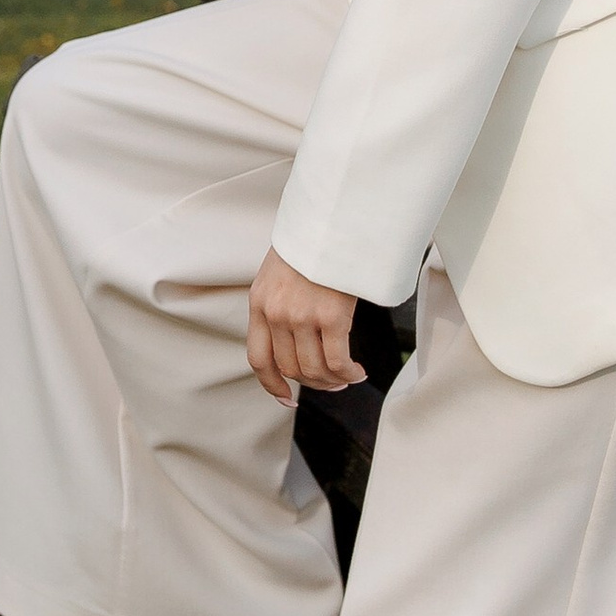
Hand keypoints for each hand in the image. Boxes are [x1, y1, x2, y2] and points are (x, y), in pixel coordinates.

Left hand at [247, 248, 363, 406]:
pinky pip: (337, 360)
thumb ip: (279, 303)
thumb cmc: (311, 243)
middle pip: (291, 368)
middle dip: (313, 383)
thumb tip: (294, 338)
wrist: (330, 218)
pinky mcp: (330, 316)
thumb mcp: (279, 272)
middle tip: (332, 382)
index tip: (287, 397)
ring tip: (348, 376)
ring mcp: (301, 316)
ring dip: (333, 380)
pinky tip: (357, 371)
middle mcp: (276, 313)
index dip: (272, 384)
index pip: (258, 358)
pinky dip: (348, 373)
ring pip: (314, 369)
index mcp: (259, 303)